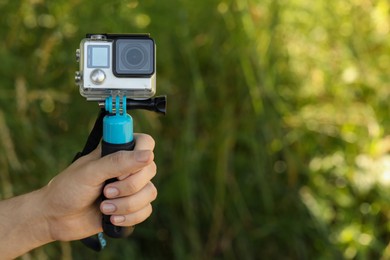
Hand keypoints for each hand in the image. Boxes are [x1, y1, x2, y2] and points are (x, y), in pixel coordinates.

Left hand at [41, 133, 156, 240]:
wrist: (56, 218)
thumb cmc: (68, 189)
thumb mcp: (90, 172)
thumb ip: (118, 162)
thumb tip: (148, 155)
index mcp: (117, 151)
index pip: (145, 142)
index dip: (141, 155)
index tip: (121, 170)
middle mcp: (127, 167)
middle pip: (151, 170)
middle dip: (129, 186)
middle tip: (106, 192)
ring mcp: (130, 188)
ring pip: (150, 192)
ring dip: (126, 204)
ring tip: (104, 208)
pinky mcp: (131, 207)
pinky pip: (146, 210)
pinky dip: (129, 217)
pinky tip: (111, 219)